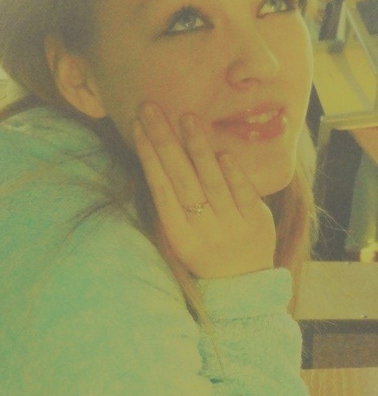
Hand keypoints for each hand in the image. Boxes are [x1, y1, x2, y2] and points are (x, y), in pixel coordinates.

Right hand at [133, 103, 275, 278]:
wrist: (243, 286)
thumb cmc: (206, 250)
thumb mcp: (183, 235)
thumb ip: (174, 200)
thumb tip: (159, 151)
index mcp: (178, 235)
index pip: (160, 189)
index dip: (149, 157)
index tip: (138, 127)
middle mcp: (203, 232)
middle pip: (181, 180)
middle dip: (165, 142)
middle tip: (152, 109)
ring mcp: (231, 228)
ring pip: (212, 183)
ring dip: (198, 149)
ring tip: (187, 118)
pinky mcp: (257, 225)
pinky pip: (244, 195)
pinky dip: (233, 174)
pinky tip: (222, 152)